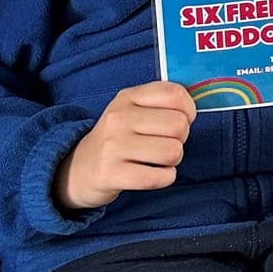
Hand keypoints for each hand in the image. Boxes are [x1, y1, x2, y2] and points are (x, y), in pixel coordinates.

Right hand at [56, 82, 196, 210]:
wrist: (78, 168)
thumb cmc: (117, 138)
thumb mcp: (132, 110)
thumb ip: (161, 103)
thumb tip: (194, 109)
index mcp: (127, 97)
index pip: (174, 94)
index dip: (188, 110)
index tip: (181, 119)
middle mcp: (119, 118)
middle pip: (179, 125)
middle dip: (180, 138)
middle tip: (164, 143)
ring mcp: (113, 146)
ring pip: (173, 151)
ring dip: (172, 160)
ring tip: (156, 159)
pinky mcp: (112, 173)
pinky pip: (160, 176)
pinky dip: (164, 178)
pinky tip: (152, 173)